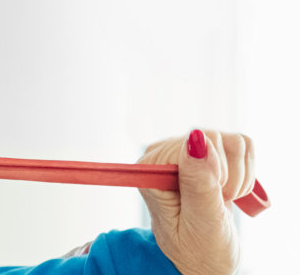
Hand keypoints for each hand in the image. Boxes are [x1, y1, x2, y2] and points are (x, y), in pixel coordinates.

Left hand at [138, 129, 255, 274]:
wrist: (206, 258)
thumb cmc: (197, 247)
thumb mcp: (199, 221)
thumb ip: (199, 182)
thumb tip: (197, 139)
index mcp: (150, 168)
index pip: (190, 143)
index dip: (213, 172)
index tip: (209, 199)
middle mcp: (164, 154)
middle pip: (213, 137)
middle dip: (227, 175)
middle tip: (216, 203)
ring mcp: (187, 151)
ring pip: (233, 141)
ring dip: (238, 176)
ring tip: (222, 199)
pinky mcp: (210, 153)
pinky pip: (243, 144)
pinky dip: (247, 172)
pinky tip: (230, 191)